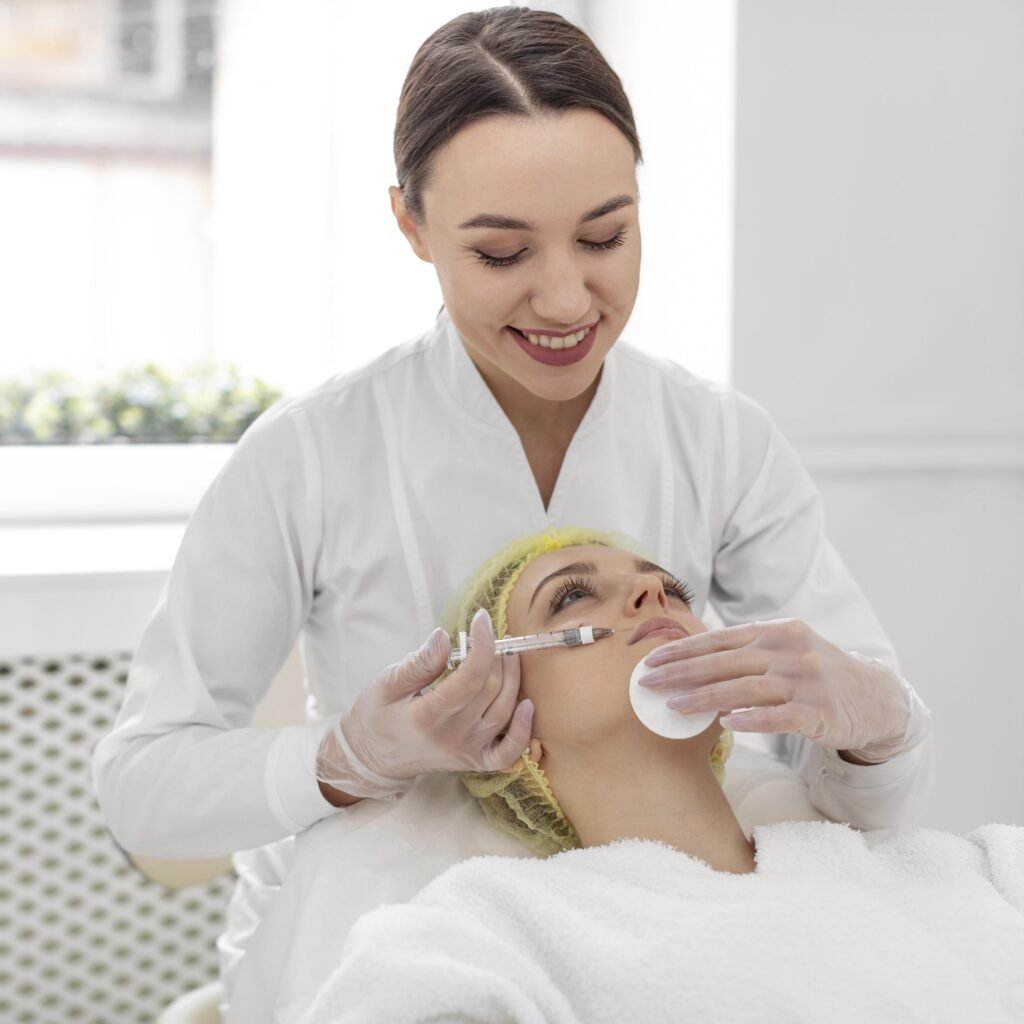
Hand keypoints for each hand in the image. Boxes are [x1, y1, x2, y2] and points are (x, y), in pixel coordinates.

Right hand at [316, 608, 533, 798]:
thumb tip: (443, 636)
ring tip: (506, 652)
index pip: (470, 676)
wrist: (371, 759)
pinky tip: (527, 705)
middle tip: (489, 633)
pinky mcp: (473, 762)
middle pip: (490, 689)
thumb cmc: (376, 716)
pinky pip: (507, 752)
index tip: (481, 618)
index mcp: (427, 716)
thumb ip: (418, 664)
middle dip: (496, 653)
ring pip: (503, 711)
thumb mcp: (386, 684)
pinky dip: (523, 731)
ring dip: (512, 677)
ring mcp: (465, 752)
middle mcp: (451, 737)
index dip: (482, 643)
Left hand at [639, 618, 928, 760]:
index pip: (719, 639)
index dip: (682, 650)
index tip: (650, 661)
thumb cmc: (817, 674)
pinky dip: (752, 720)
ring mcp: (805, 680)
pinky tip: (727, 725)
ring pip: (745, 688)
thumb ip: (747, 652)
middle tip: (647, 683)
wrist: (876, 698)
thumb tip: (693, 662)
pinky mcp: (820, 711)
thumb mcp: (786, 650)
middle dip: (681, 672)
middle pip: (725, 662)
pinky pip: (779, 716)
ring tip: (674, 706)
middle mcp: (789, 650)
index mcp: (776, 631)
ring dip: (705, 698)